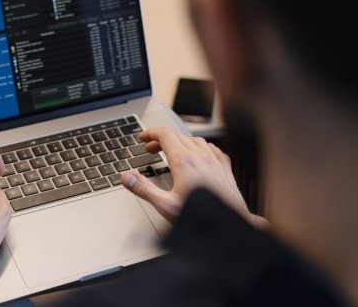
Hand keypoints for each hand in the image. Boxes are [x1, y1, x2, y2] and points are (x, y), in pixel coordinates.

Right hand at [122, 128, 265, 226]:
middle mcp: (200, 157)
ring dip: (180, 142)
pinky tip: (200, 154)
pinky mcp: (224, 168)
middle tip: (150, 149)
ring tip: (171, 151)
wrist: (230, 223)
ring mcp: (214, 161)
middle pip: (177, 136)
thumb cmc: (201, 218)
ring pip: (194, 140)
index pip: (164, 135)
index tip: (143, 137)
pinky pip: (212, 148)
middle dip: (161, 139)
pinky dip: (200, 147)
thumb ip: (144, 189)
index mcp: (184, 162)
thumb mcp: (166, 205)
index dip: (151, 133)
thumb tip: (127, 177)